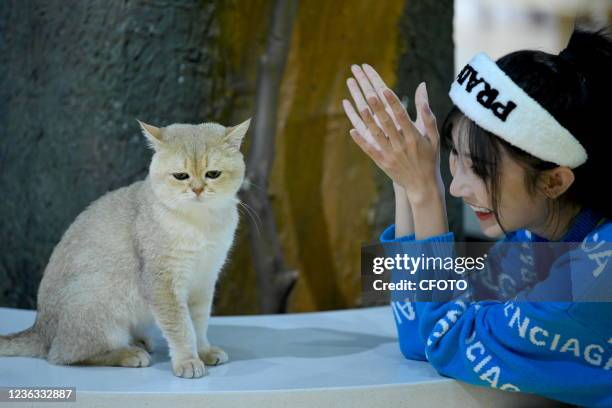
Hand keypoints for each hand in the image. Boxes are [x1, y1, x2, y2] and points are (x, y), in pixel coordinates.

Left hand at [342, 64, 443, 204]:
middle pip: (387, 123)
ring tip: (360, 107)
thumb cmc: (430, 158)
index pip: (402, 116)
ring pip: (377, 135)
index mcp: (414, 137)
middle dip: (378, 107)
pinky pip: (370, 150)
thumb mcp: (433, 137)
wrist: (422, 185)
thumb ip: (428, 115)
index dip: (393, 102)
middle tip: (368, 93)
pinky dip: (361, 141)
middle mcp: (402, 145)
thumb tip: (424, 90)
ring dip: (369, 121)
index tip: (385, 89)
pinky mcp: (382, 162)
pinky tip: (352, 131)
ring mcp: (390, 154)